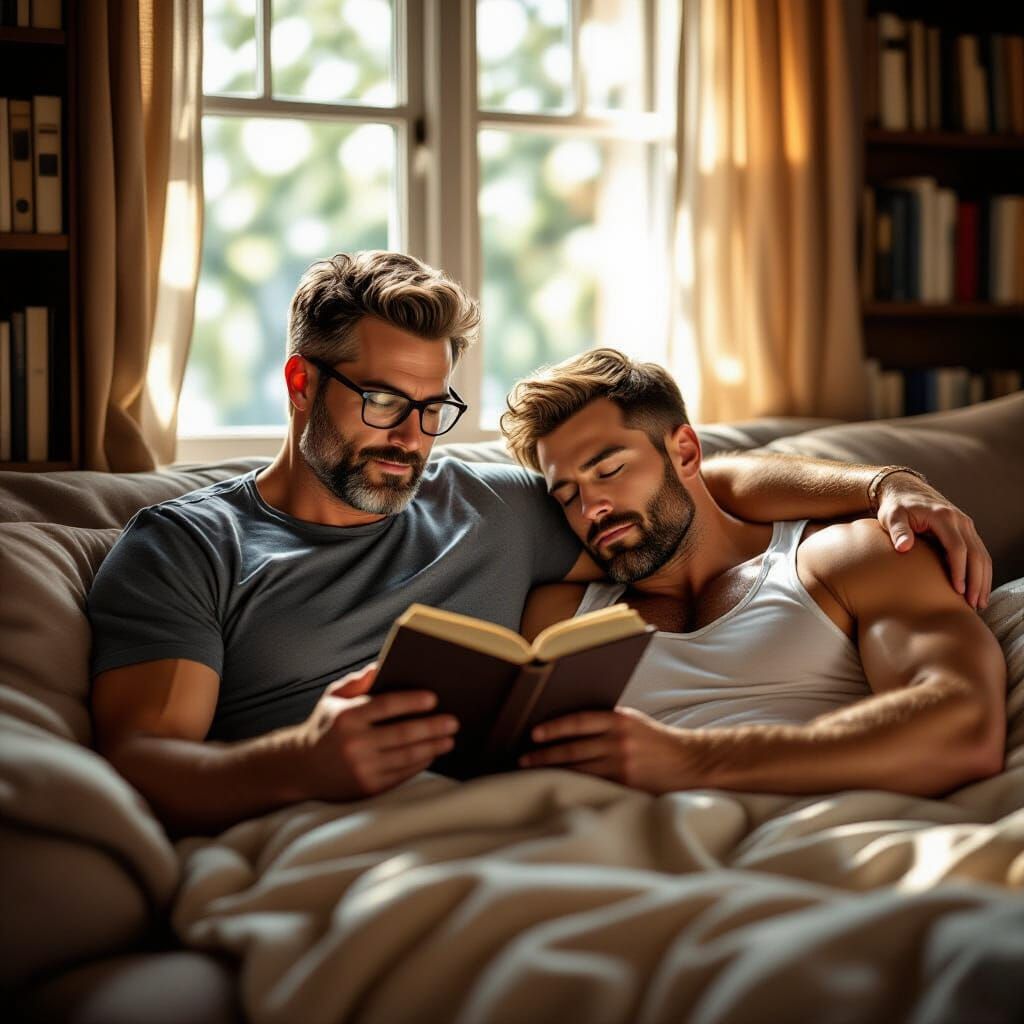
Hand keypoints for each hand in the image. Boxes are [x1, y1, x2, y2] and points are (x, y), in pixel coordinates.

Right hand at [292, 663, 458, 801]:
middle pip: (403, 734)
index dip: (412, 701)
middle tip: (453, 721)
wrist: (302, 768)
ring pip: (407, 756)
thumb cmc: (325, 726)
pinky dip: (420, 763)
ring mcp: (362, 768)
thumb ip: (358, 682)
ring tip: (449, 738)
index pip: (386, 706)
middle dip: (432, 727)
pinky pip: (401, 774)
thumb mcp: (333, 698)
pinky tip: (431, 754)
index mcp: (347, 717)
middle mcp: (354, 744)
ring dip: (432, 747)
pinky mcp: (368, 787)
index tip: (434, 698)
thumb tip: (381, 667)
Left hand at [518, 706, 700, 792]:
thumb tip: (568, 729)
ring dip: (554, 770)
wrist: (690, 761)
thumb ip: (605, 724)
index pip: (579, 721)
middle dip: (546, 754)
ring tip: (533, 772)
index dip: (554, 727)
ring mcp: (623, 764)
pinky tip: (559, 785)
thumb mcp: (633, 723)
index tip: (535, 733)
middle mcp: (619, 741)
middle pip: (574, 748)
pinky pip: (594, 784)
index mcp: (619, 720)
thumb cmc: (656, 741)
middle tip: (524, 758)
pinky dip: (574, 784)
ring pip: (580, 768)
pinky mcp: (627, 785)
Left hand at [875, 472, 991, 609]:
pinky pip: (979, 552)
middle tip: (973, 604)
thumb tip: (904, 547)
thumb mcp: (891, 517)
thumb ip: (898, 531)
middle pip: (976, 553)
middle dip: (976, 580)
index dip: (959, 569)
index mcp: (942, 516)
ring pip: (982, 554)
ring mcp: (966, 525)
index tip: (957, 590)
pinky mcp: (966, 530)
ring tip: (979, 602)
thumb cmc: (896, 507)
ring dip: (983, 579)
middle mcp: (959, 520)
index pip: (957, 547)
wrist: (905, 490)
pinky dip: (982, 571)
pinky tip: (979, 588)